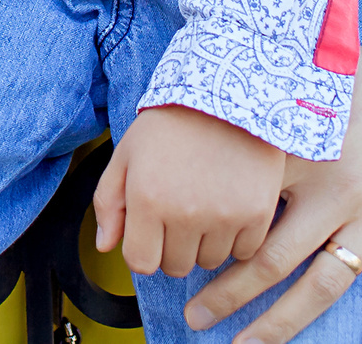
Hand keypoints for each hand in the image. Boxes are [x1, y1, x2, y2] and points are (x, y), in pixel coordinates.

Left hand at [94, 105, 285, 278]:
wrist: (226, 95)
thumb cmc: (172, 122)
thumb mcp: (126, 154)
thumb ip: (109, 202)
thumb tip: (105, 245)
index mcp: (148, 200)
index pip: (141, 262)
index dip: (143, 249)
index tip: (151, 232)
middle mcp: (185, 213)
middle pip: (176, 266)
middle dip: (172, 246)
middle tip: (179, 211)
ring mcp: (224, 216)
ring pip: (209, 260)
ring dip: (204, 242)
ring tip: (205, 204)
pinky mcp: (256, 213)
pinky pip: (244, 251)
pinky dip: (237, 237)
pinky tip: (230, 206)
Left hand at [181, 13, 361, 343]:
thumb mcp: (317, 83)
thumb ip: (274, 106)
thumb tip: (219, 107)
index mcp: (305, 154)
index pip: (243, 204)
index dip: (209, 231)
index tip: (179, 247)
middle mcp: (336, 195)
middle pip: (272, 260)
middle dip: (227, 294)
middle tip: (194, 314)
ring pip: (321, 287)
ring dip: (279, 324)